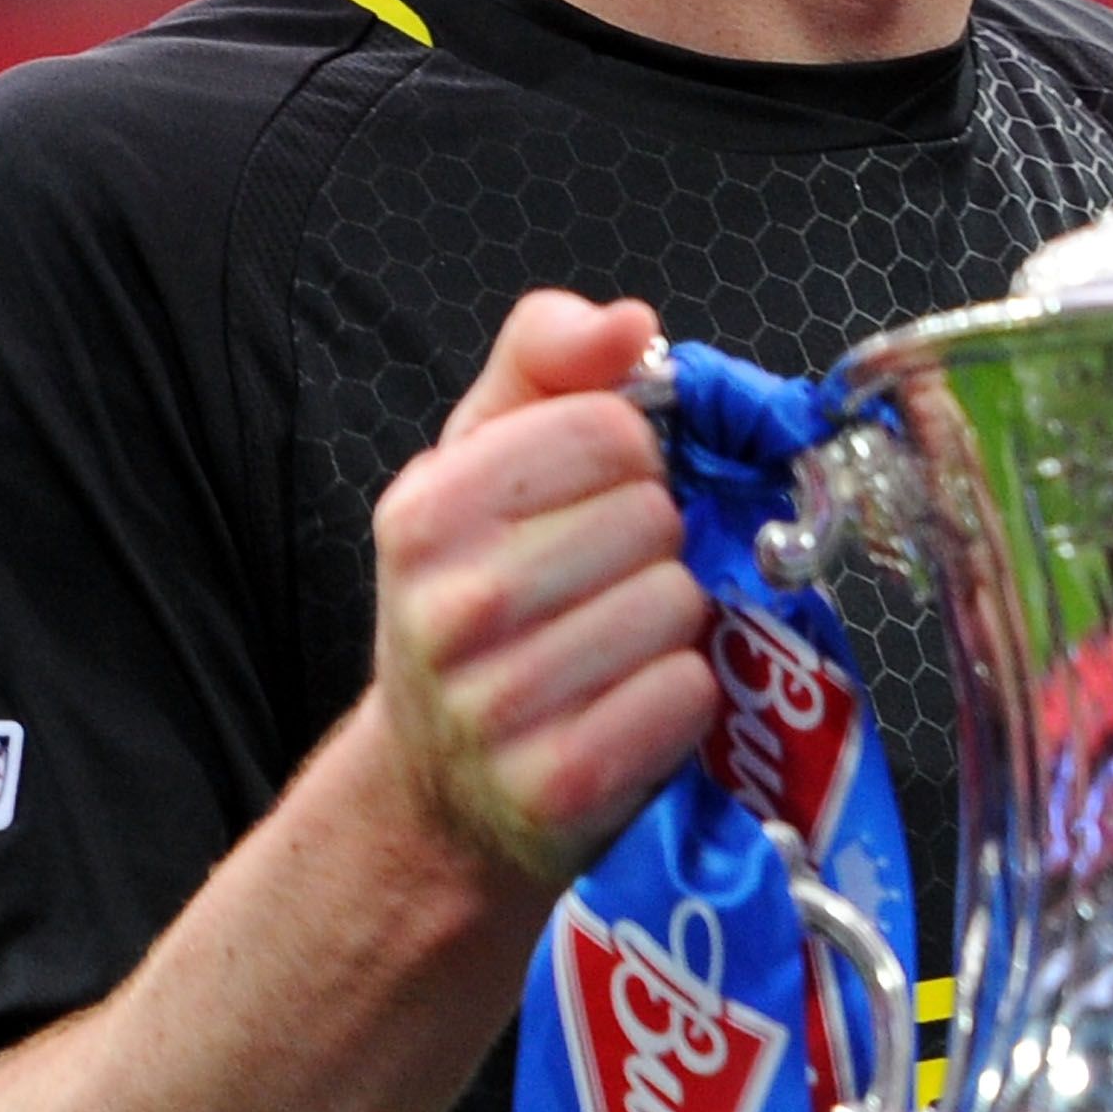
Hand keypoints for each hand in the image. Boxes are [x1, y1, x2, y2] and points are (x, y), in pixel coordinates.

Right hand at [369, 291, 719, 886]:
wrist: (439, 787)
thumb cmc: (477, 597)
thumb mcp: (483, 458)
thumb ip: (546, 358)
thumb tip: (629, 324)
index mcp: (425, 513)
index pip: (609, 430)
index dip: (628, 458)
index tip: (592, 497)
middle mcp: (448, 610)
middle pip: (652, 518)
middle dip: (650, 543)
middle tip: (600, 583)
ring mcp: (497, 708)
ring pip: (678, 604)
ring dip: (670, 621)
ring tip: (609, 645)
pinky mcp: (560, 787)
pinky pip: (687, 693)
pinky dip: (680, 696)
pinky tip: (624, 704)